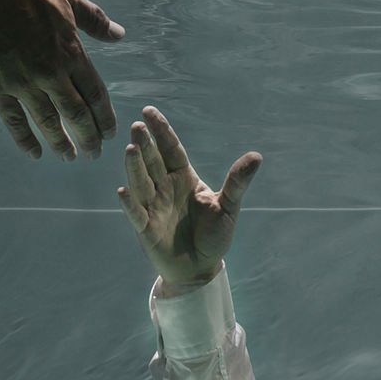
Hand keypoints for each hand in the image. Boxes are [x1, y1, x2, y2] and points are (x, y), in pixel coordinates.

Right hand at [0, 0, 123, 159]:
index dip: (105, 119)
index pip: (96, 96)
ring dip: (62, 144)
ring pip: (49, 123)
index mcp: (71, 54)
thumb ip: (95, 21)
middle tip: (94, 154)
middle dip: (89, 138)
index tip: (109, 134)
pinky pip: (15, 121)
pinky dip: (26, 140)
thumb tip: (120, 34)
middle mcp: (51, 74)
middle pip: (78, 116)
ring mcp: (24, 83)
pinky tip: (35, 154)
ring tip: (70, 157)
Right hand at [117, 107, 261, 290]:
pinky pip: (136, 214)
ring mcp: (153, 207)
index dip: (161, 131)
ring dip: (135, 168)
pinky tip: (123, 191)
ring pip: (141, 183)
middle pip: (153, 162)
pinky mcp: (146, 229)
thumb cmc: (213, 236)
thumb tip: (257, 156)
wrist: (201, 268)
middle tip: (138, 127)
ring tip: (131, 149)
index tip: (149, 111)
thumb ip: (237, 182)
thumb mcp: (229, 207)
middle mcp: (165, 188)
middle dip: (145, 145)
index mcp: (184, 178)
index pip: (170, 149)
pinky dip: (129, 204)